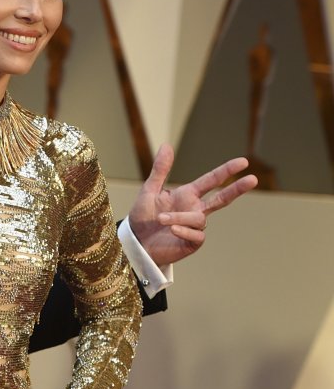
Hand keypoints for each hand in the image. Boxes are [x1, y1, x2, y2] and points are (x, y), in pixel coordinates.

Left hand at [127, 144, 256, 266]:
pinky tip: (172, 230)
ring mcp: (195, 227)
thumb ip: (160, 170)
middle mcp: (195, 209)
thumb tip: (166, 145)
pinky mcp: (192, 243)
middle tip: (253, 179)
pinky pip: (196, 235)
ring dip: (180, 217)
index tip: (244, 162)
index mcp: (188, 195)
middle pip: (223, 199)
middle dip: (237, 189)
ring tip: (161, 219)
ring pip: (199, 219)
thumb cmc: (142, 217)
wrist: (134, 242)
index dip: (227, 171)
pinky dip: (184, 231)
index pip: (212, 181)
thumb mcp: (149, 190)